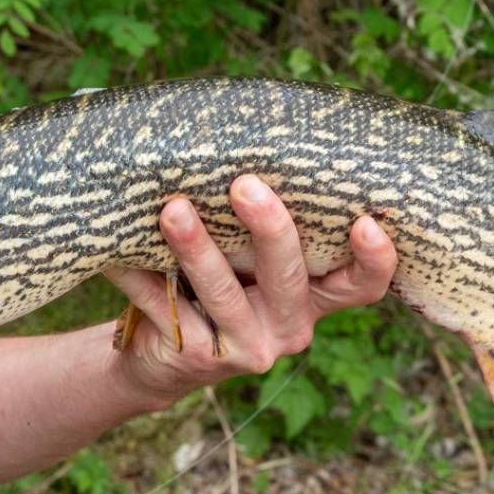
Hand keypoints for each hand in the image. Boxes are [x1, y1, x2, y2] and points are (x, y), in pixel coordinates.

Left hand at [104, 176, 397, 407]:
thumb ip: (254, 223)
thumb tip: (232, 134)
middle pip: (290, 279)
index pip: (362, 285)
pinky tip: (118, 252)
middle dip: (269, 229)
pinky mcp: (199, 359)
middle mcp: (289, 327)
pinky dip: (140, 275)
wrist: (161, 356)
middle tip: (244, 184)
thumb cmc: (211, 284)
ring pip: (224, 295)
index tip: (366, 221)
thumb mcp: (245, 259)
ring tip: (173, 210)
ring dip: (197, 249)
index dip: (374, 259)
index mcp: (313, 297)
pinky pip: (168, 307)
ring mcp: (246, 347)